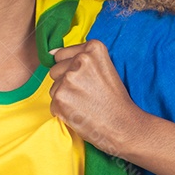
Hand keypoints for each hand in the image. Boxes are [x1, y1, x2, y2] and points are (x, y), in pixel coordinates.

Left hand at [47, 39, 143, 157]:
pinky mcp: (60, 98)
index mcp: (93, 49)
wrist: (124, 126)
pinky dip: (63, 111)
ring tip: (85, 104)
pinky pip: (53, 104)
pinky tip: (80, 113)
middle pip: (56, 70)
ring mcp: (69, 79)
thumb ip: (79, 57)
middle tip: (87, 94)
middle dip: (66, 83)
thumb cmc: (115, 100)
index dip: (72, 70)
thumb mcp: (105, 68)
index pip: (61, 55)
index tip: (86, 80)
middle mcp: (80, 61)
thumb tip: (50, 52)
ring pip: (54, 87)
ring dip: (64, 97)